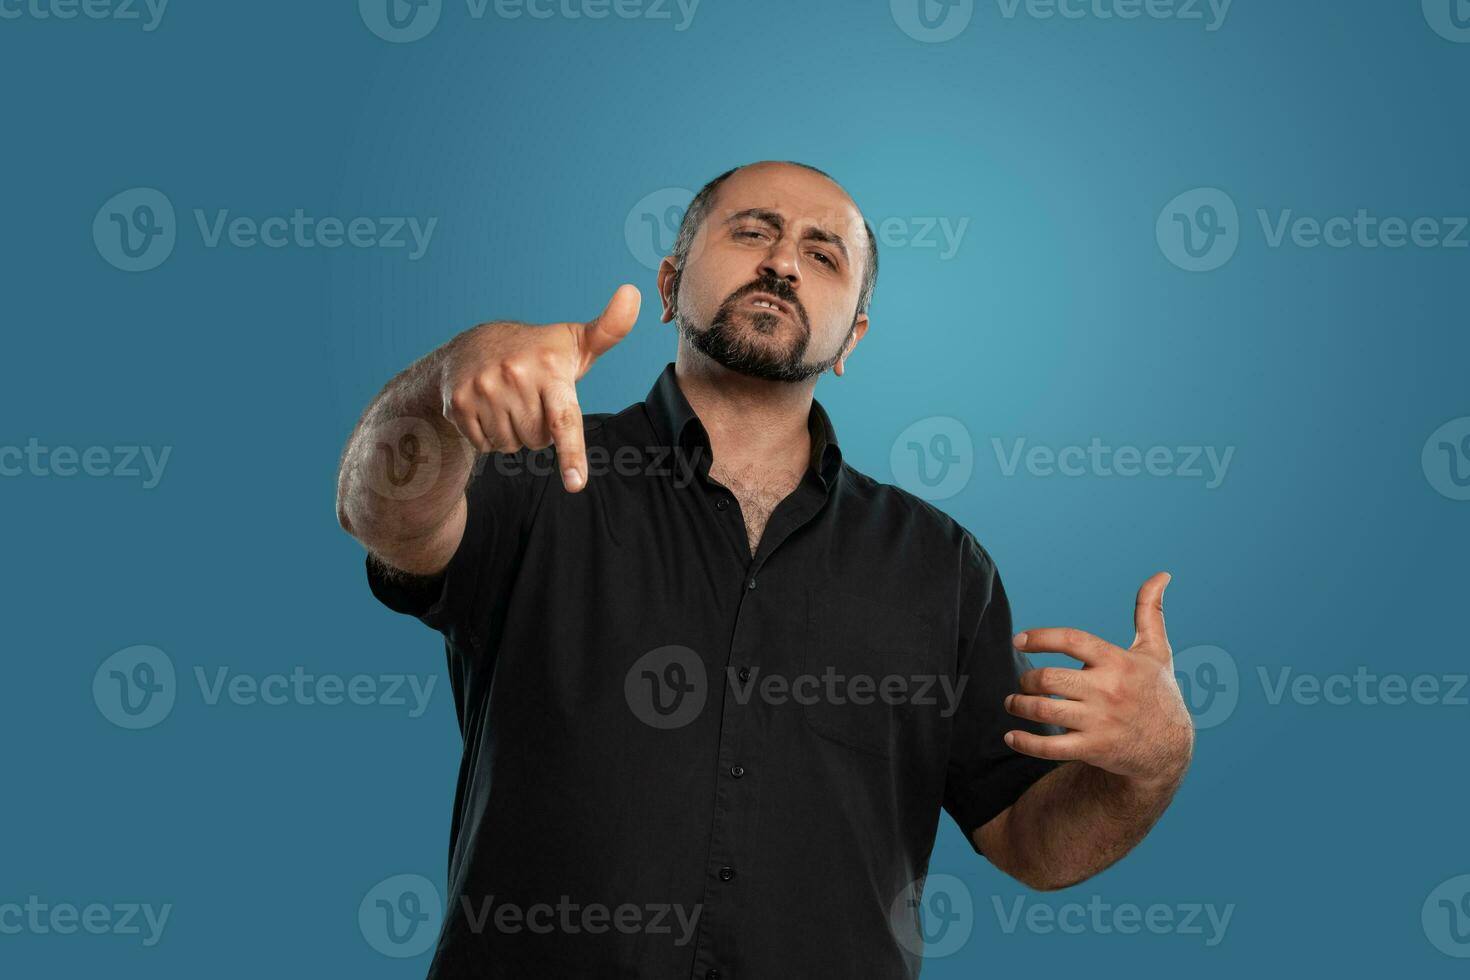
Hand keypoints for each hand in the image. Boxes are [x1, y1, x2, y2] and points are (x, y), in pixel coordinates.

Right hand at [440, 284, 640, 491]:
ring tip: (509, 402)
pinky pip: (485, 445)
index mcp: (550, 368)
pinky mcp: (459, 404)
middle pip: (538, 440)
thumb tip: (634, 291)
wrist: (473, 345)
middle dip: (538, 429)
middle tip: (531, 400)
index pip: (563, 419)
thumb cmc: (539, 352)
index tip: (576, 484)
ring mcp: (483, 390)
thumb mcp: (575, 343)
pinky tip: (489, 408)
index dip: (571, 454)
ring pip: (511, 445)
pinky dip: (489, 435)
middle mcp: (515, 377)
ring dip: (513, 433)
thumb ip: (609, 329)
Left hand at [1003, 572, 1192, 791]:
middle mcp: (1108, 690)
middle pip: (1050, 679)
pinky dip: (1026, 743)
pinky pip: (1051, 748)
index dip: (1041, 638)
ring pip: (1045, 712)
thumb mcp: (1156, 651)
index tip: (1019, 641)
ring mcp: (1100, 721)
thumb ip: (1150, 612)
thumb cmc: (1157, 692)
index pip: (1072, 641)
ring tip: (1013, 703)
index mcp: (1118, 662)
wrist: (1170, 749)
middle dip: (1027, 680)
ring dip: (1019, 706)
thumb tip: (1162, 574)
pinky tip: (1012, 736)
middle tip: (1022, 683)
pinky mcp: (1094, 748)